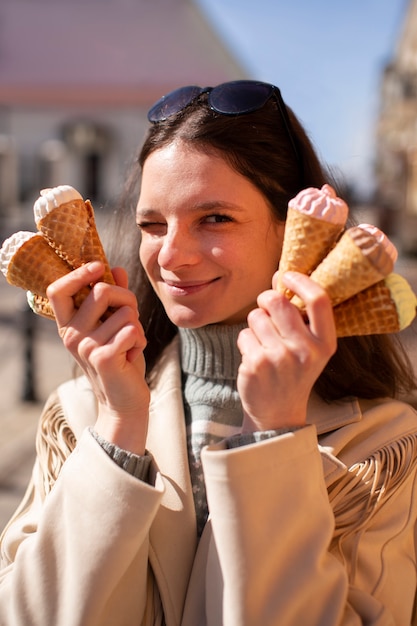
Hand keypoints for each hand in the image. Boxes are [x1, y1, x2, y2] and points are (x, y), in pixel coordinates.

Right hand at [47, 261, 149, 453]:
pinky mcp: (103, 358)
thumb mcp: (115, 325)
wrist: (124, 400)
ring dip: (137, 326)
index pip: (58, 290)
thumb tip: (117, 268)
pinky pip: (133, 329)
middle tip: (131, 319)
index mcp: (69, 324)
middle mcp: (72, 335)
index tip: (98, 267)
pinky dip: (141, 340)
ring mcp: (85, 347)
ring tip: (130, 345)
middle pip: (102, 291)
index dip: (78, 274)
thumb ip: (115, 297)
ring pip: (125, 312)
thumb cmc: (121, 359)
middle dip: (127, 299)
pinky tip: (132, 355)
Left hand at [237, 271, 336, 432]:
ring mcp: (280, 358)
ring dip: (255, 324)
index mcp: (325, 344)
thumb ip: (300, 317)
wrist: (277, 414)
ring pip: (256, 316)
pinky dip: (245, 341)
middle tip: (265, 308)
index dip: (301, 281)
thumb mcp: (309, 349)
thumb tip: (280, 277)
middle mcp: (305, 351)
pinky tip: (254, 358)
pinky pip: (243, 334)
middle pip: (278, 301)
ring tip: (263, 343)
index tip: (287, 275)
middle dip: (266, 299)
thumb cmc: (293, 372)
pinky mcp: (256, 365)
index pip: (319, 300)